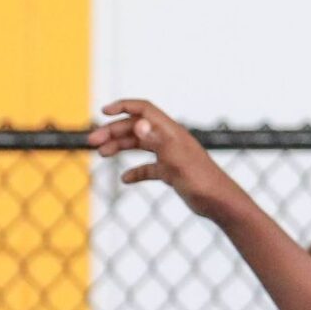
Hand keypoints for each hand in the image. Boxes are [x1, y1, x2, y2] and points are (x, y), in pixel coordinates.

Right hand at [87, 99, 248, 223]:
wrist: (218, 202)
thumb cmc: (200, 180)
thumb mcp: (175, 160)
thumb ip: (157, 140)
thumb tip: (138, 123)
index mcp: (170, 132)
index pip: (144, 110)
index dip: (124, 107)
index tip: (104, 113)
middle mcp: (169, 140)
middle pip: (136, 128)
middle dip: (113, 132)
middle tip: (92, 142)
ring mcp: (170, 156)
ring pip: (139, 146)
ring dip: (119, 148)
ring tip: (101, 155)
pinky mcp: (171, 173)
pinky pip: (149, 168)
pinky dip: (135, 171)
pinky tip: (125, 180)